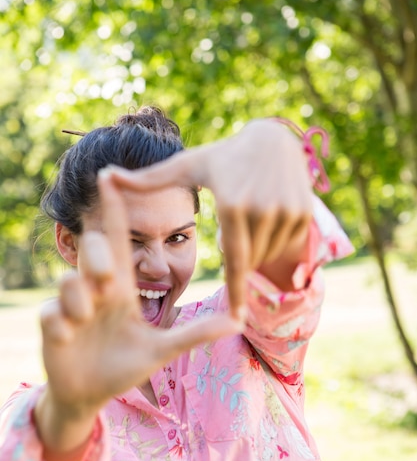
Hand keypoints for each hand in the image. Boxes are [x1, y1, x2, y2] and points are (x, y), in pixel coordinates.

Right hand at [37, 174, 240, 453]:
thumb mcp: (161, 349)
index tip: (109, 175)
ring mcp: (71, 306)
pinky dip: (60, 323)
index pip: (119, 241)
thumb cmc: (124, 366)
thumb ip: (195, 333)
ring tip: (88, 320)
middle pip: (92, 249)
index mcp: (121, 289)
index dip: (114, 209)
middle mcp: (95, 291)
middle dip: (98, 256)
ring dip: (79, 300)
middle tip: (108, 279)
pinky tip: (68, 337)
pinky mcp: (52, 326)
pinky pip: (51, 312)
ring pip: (69, 280)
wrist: (91, 394)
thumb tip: (237, 320)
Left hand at [109, 119, 312, 318]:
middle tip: (235, 235)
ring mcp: (287, 211)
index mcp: (232, 204)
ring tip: (249, 221)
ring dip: (257, 251)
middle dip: (240, 260)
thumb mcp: (187, 167)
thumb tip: (105, 176)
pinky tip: (268, 218)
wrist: (273, 140)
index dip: (234, 292)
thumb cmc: (222, 158)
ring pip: (268, 254)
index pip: (232, 260)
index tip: (236, 319)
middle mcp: (262, 209)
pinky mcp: (304, 212)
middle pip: (250, 259)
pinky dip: (276, 242)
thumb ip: (146, 181)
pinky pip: (288, 244)